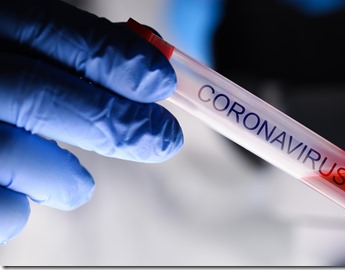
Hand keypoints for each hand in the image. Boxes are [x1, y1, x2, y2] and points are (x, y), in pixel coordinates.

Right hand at [0, 0, 182, 243]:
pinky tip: (31, 192)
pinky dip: (26, 204)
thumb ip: (82, 55)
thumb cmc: (6, 91)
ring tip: (79, 184)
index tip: (162, 82)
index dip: (114, 57)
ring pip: (15, 156)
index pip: (49, 31)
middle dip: (118, 122)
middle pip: (39, 94)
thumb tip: (155, 73)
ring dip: (67, 178)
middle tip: (167, 140)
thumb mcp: (26, 53)